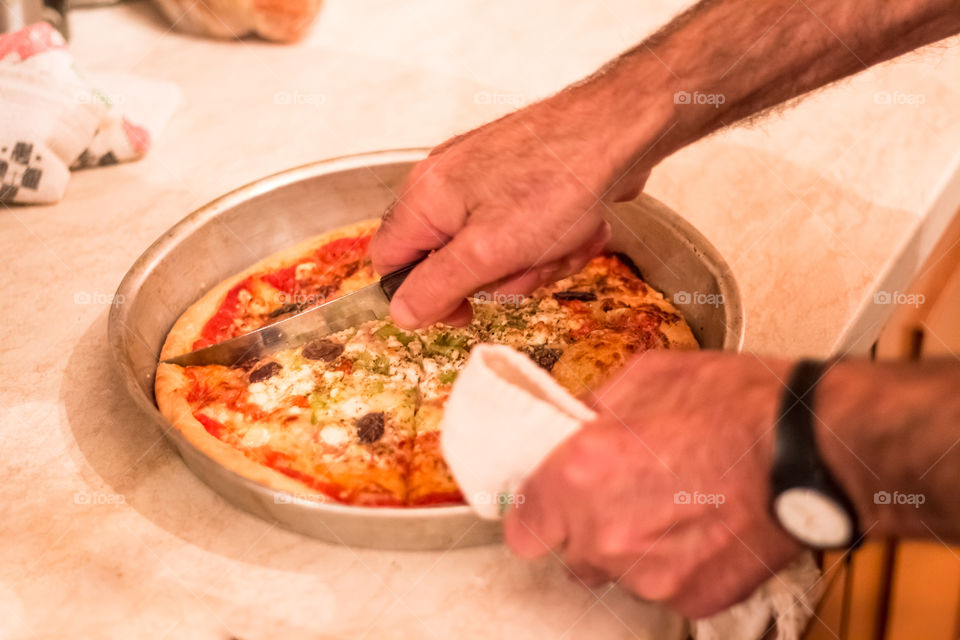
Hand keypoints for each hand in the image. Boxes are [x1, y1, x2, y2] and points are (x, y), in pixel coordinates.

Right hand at [370, 92, 656, 328]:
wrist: (621, 130)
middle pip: (451, 262)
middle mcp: (447, 183)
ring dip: (537, 260)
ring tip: (565, 240)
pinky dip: (554, 239)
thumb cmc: (558, 182)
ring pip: (496, 252)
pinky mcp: (521, 180)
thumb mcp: (488, 253)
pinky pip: (525, 232)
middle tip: (530, 264)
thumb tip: (401, 314)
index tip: (463, 310)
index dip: (421, 296)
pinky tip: (580, 226)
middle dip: (500, 276)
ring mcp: (486, 180)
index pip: (390, 262)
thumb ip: (436, 286)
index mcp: (425, 197)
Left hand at [504, 350, 803, 617]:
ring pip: (616, 574)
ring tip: (672, 504)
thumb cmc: (738, 405)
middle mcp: (606, 533)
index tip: (551, 503)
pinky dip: (674, 564)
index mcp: (581, 473)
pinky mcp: (691, 597)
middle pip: (569, 555)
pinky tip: (700, 524)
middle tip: (623, 493)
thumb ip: (593, 407)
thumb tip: (574, 421)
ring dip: (630, 548)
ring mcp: (649, 574)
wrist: (812, 448)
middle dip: (587, 527)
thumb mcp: (648, 376)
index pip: (522, 528)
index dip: (538, 513)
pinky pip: (662, 586)